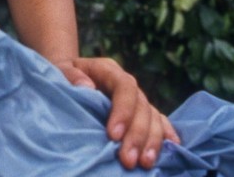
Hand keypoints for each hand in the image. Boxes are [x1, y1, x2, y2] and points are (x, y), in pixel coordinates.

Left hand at [56, 57, 179, 169]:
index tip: (113, 135)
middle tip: (129, 160)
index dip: (123, 110)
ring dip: (152, 140)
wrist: (68, 75)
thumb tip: (87, 87)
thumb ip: (71, 76)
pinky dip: (166, 133)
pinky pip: (159, 120)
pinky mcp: (140, 112)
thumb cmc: (62, 75)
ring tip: (146, 163)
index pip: (125, 86)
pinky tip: (173, 147)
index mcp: (109, 70)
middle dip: (137, 134)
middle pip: (142, 106)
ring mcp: (136, 98)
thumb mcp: (60, 70)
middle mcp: (127, 84)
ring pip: (153, 116)